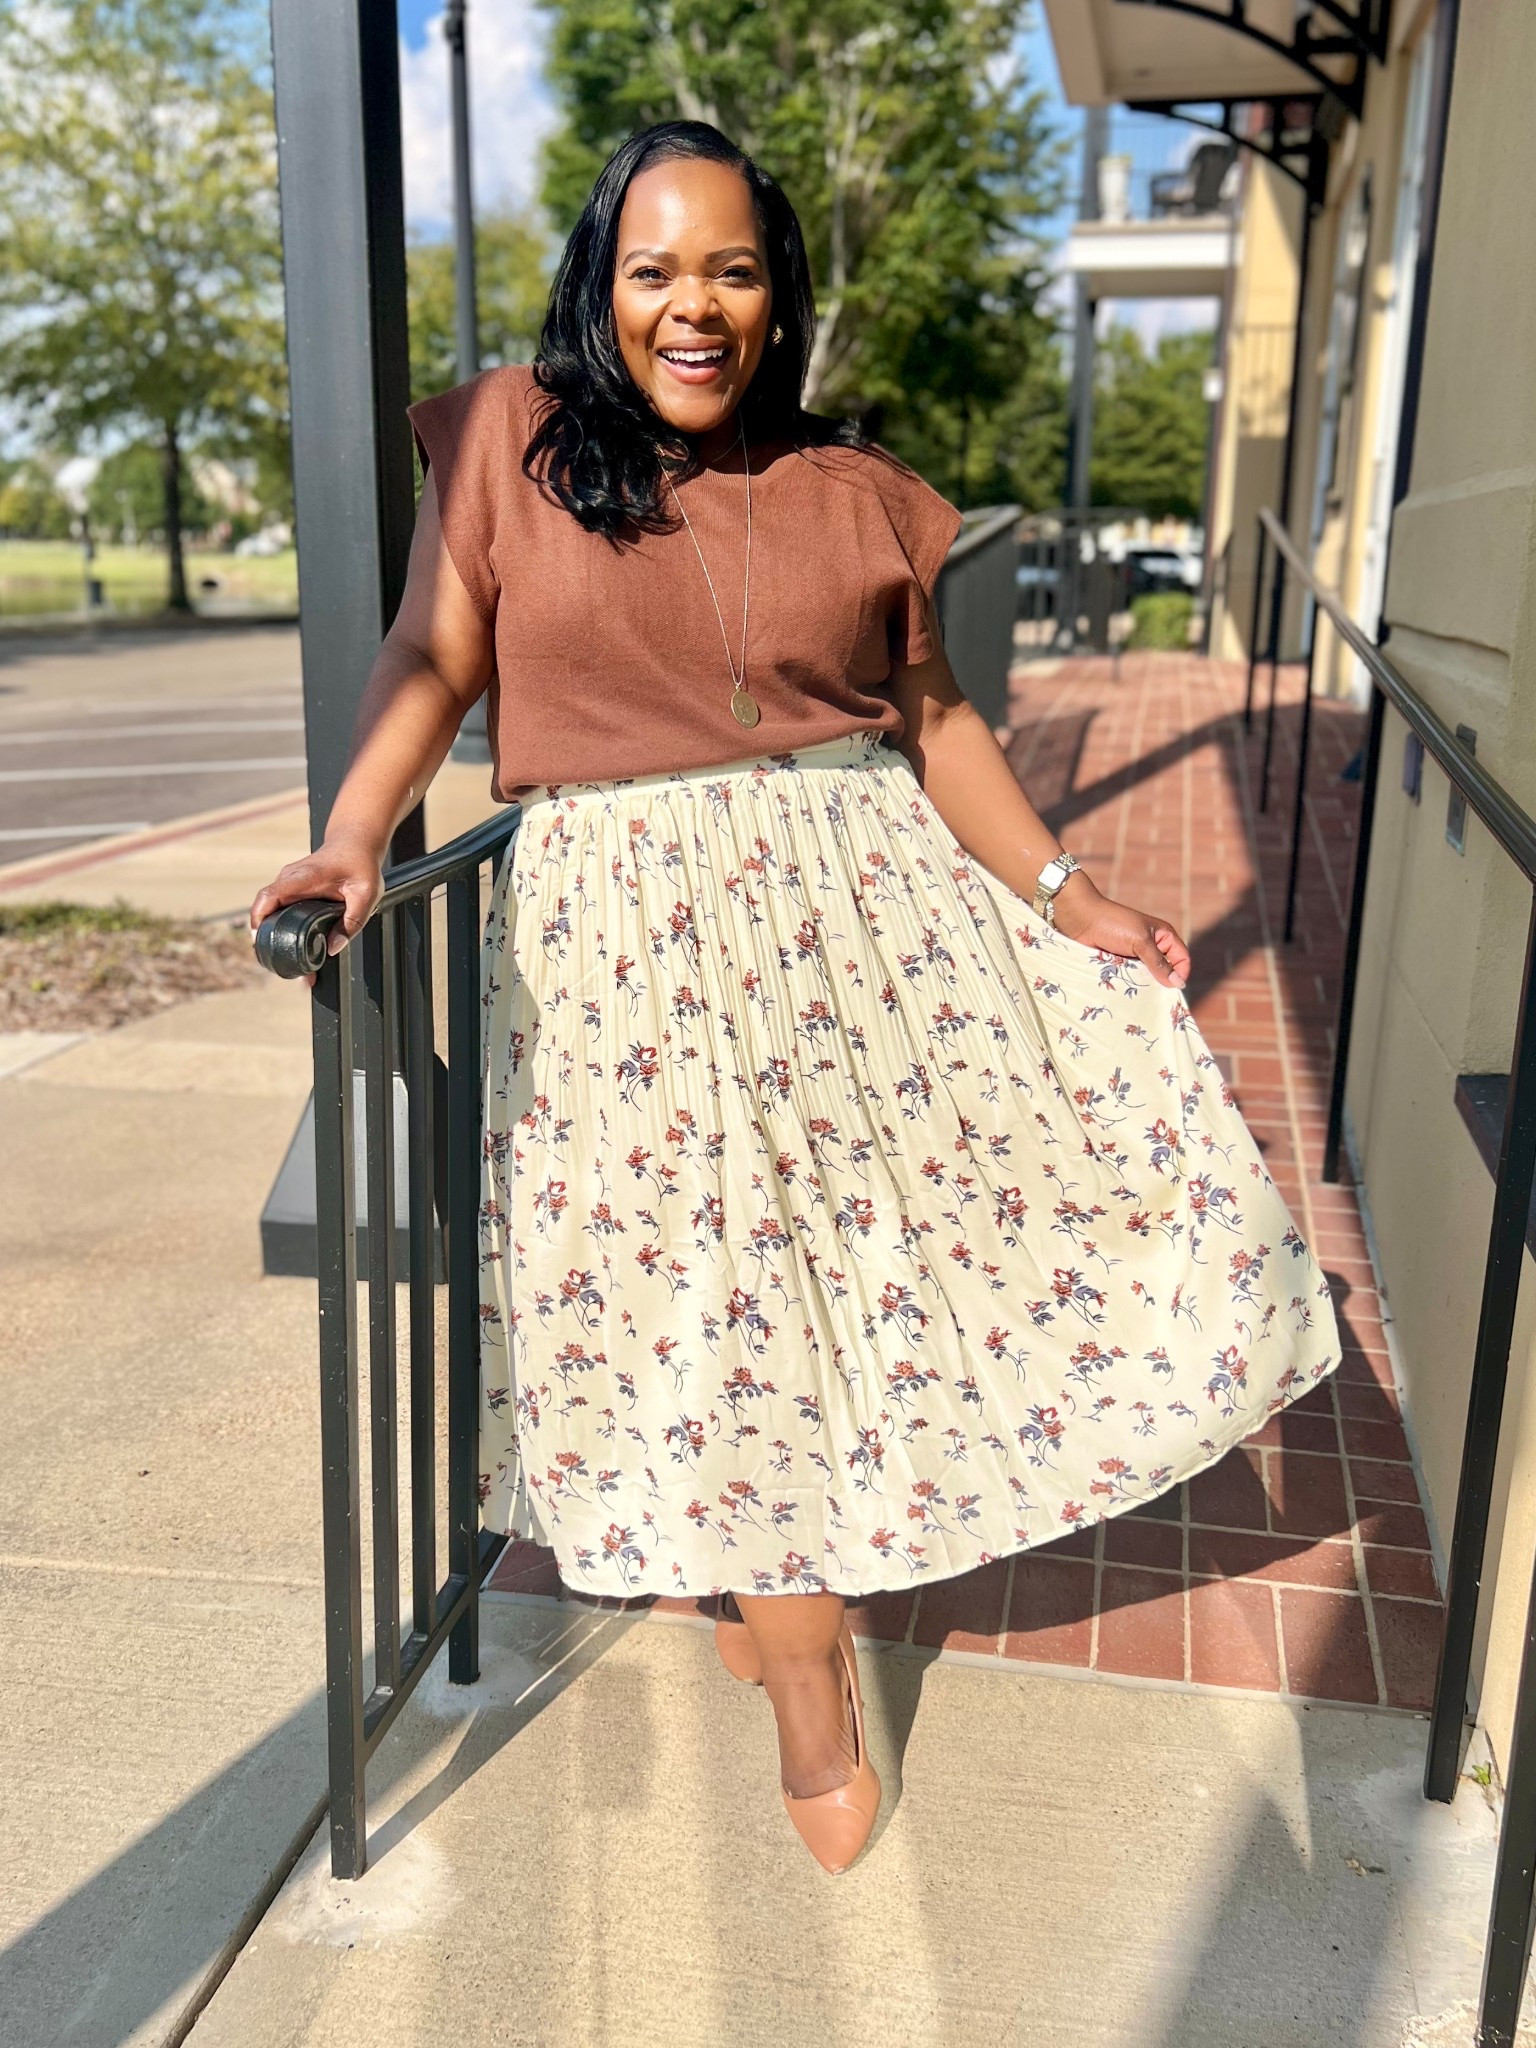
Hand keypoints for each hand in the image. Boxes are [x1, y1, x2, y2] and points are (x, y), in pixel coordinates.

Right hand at [248, 830, 385, 970]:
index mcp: (303, 878)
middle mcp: (289, 880)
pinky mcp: (292, 889)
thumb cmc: (360, 865)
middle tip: (275, 962)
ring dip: (271, 933)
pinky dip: (278, 925)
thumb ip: (352, 921)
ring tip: (283, 960)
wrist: (355, 843)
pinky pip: (278, 908)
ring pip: (270, 910)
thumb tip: (333, 948)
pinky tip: (288, 945)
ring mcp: (288, 884)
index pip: (269, 896)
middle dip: (265, 936)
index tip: (259, 940)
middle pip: (264, 908)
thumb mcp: (366, 894)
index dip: (259, 919)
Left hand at [1051, 873, 1189, 990]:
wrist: (1080, 919)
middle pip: (1165, 971)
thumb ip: (1159, 963)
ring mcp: (1135, 956)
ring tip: (1138, 994)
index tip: (1170, 989)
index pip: (1182, 959)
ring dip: (1143, 985)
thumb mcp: (1140, 942)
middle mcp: (1152, 947)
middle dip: (1160, 983)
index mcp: (1163, 936)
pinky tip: (1125, 992)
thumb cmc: (1113, 924)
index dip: (1180, 973)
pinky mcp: (1120, 964)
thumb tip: (1178, 984)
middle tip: (1153, 996)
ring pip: (1147, 978)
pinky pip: (1130, 979)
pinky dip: (1129, 985)